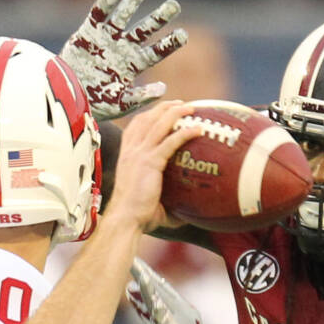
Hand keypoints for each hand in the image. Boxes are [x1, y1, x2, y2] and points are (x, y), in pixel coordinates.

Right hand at [61, 0, 187, 120]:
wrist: (68, 98)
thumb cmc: (96, 105)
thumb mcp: (122, 104)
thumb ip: (141, 97)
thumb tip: (163, 88)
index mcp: (135, 65)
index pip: (157, 52)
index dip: (170, 43)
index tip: (183, 35)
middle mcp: (124, 48)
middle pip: (146, 29)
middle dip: (160, 17)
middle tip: (174, 5)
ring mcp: (107, 39)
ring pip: (124, 15)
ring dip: (134, 0)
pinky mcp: (89, 32)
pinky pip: (99, 13)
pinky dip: (107, 1)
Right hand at [103, 100, 197, 229]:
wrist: (125, 219)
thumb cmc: (137, 215)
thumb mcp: (151, 200)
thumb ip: (168, 201)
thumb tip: (187, 212)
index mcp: (126, 155)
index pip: (135, 126)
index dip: (149, 114)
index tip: (163, 110)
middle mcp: (131, 151)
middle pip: (147, 118)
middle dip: (165, 108)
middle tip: (182, 104)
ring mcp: (139, 155)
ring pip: (158, 124)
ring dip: (175, 113)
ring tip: (191, 108)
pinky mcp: (150, 162)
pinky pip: (170, 142)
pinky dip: (184, 133)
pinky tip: (198, 129)